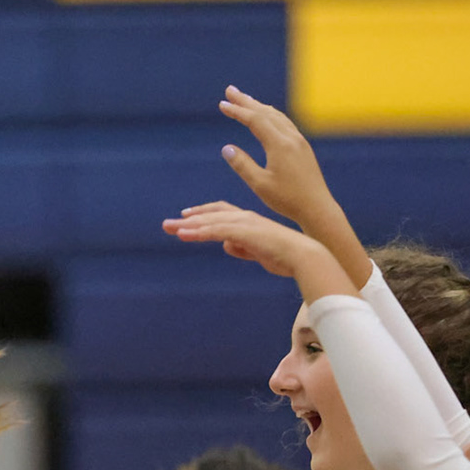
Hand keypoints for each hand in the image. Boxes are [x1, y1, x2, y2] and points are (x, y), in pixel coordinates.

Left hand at [162, 202, 336, 278]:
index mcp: (248, 221)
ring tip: (169, 228)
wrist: (303, 257)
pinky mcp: (245, 232)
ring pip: (210, 222)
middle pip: (210, 215)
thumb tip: (225, 245)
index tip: (186, 216)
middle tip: (167, 225)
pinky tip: (184, 234)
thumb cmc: (284, 256)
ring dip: (188, 225)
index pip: (221, 213)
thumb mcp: (257, 252)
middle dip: (188, 220)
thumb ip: (242, 248)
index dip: (203, 213)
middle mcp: (244, 218)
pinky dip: (199, 232)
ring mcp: (244, 223)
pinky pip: (217, 231)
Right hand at [217, 86, 338, 227]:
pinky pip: (285, 123)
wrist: (317, 207)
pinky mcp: (302, 148)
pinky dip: (271, 115)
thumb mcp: (259, 184)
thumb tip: (226, 148)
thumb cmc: (287, 199)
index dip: (237, 111)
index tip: (222, 104)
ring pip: (277, 116)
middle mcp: (291, 138)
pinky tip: (268, 117)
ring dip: (259, 106)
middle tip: (230, 90)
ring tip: (245, 100)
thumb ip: (242, 165)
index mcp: (279, 145)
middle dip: (246, 101)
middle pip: (266, 112)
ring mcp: (299, 142)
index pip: (255, 120)